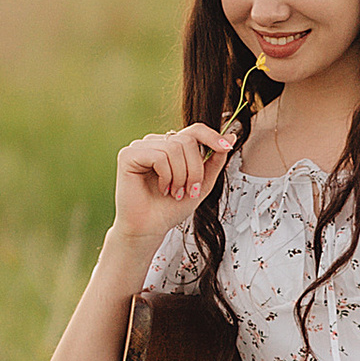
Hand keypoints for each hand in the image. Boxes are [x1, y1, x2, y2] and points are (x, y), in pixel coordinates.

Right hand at [111, 122, 236, 238]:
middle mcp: (155, 143)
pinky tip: (161, 188)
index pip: (194, 130)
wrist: (149, 229)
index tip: (227, 147)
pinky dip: (166, 176)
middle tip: (190, 190)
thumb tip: (231, 136)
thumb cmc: (170, 209)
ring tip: (175, 192)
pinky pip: (159, 156)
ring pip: (175, 147)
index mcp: (170, 147)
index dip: (212, 136)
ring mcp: (140, 147)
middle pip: (188, 140)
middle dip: (195, 169)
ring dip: (181, 175)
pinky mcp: (128, 155)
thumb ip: (215, 160)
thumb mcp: (202, 183)